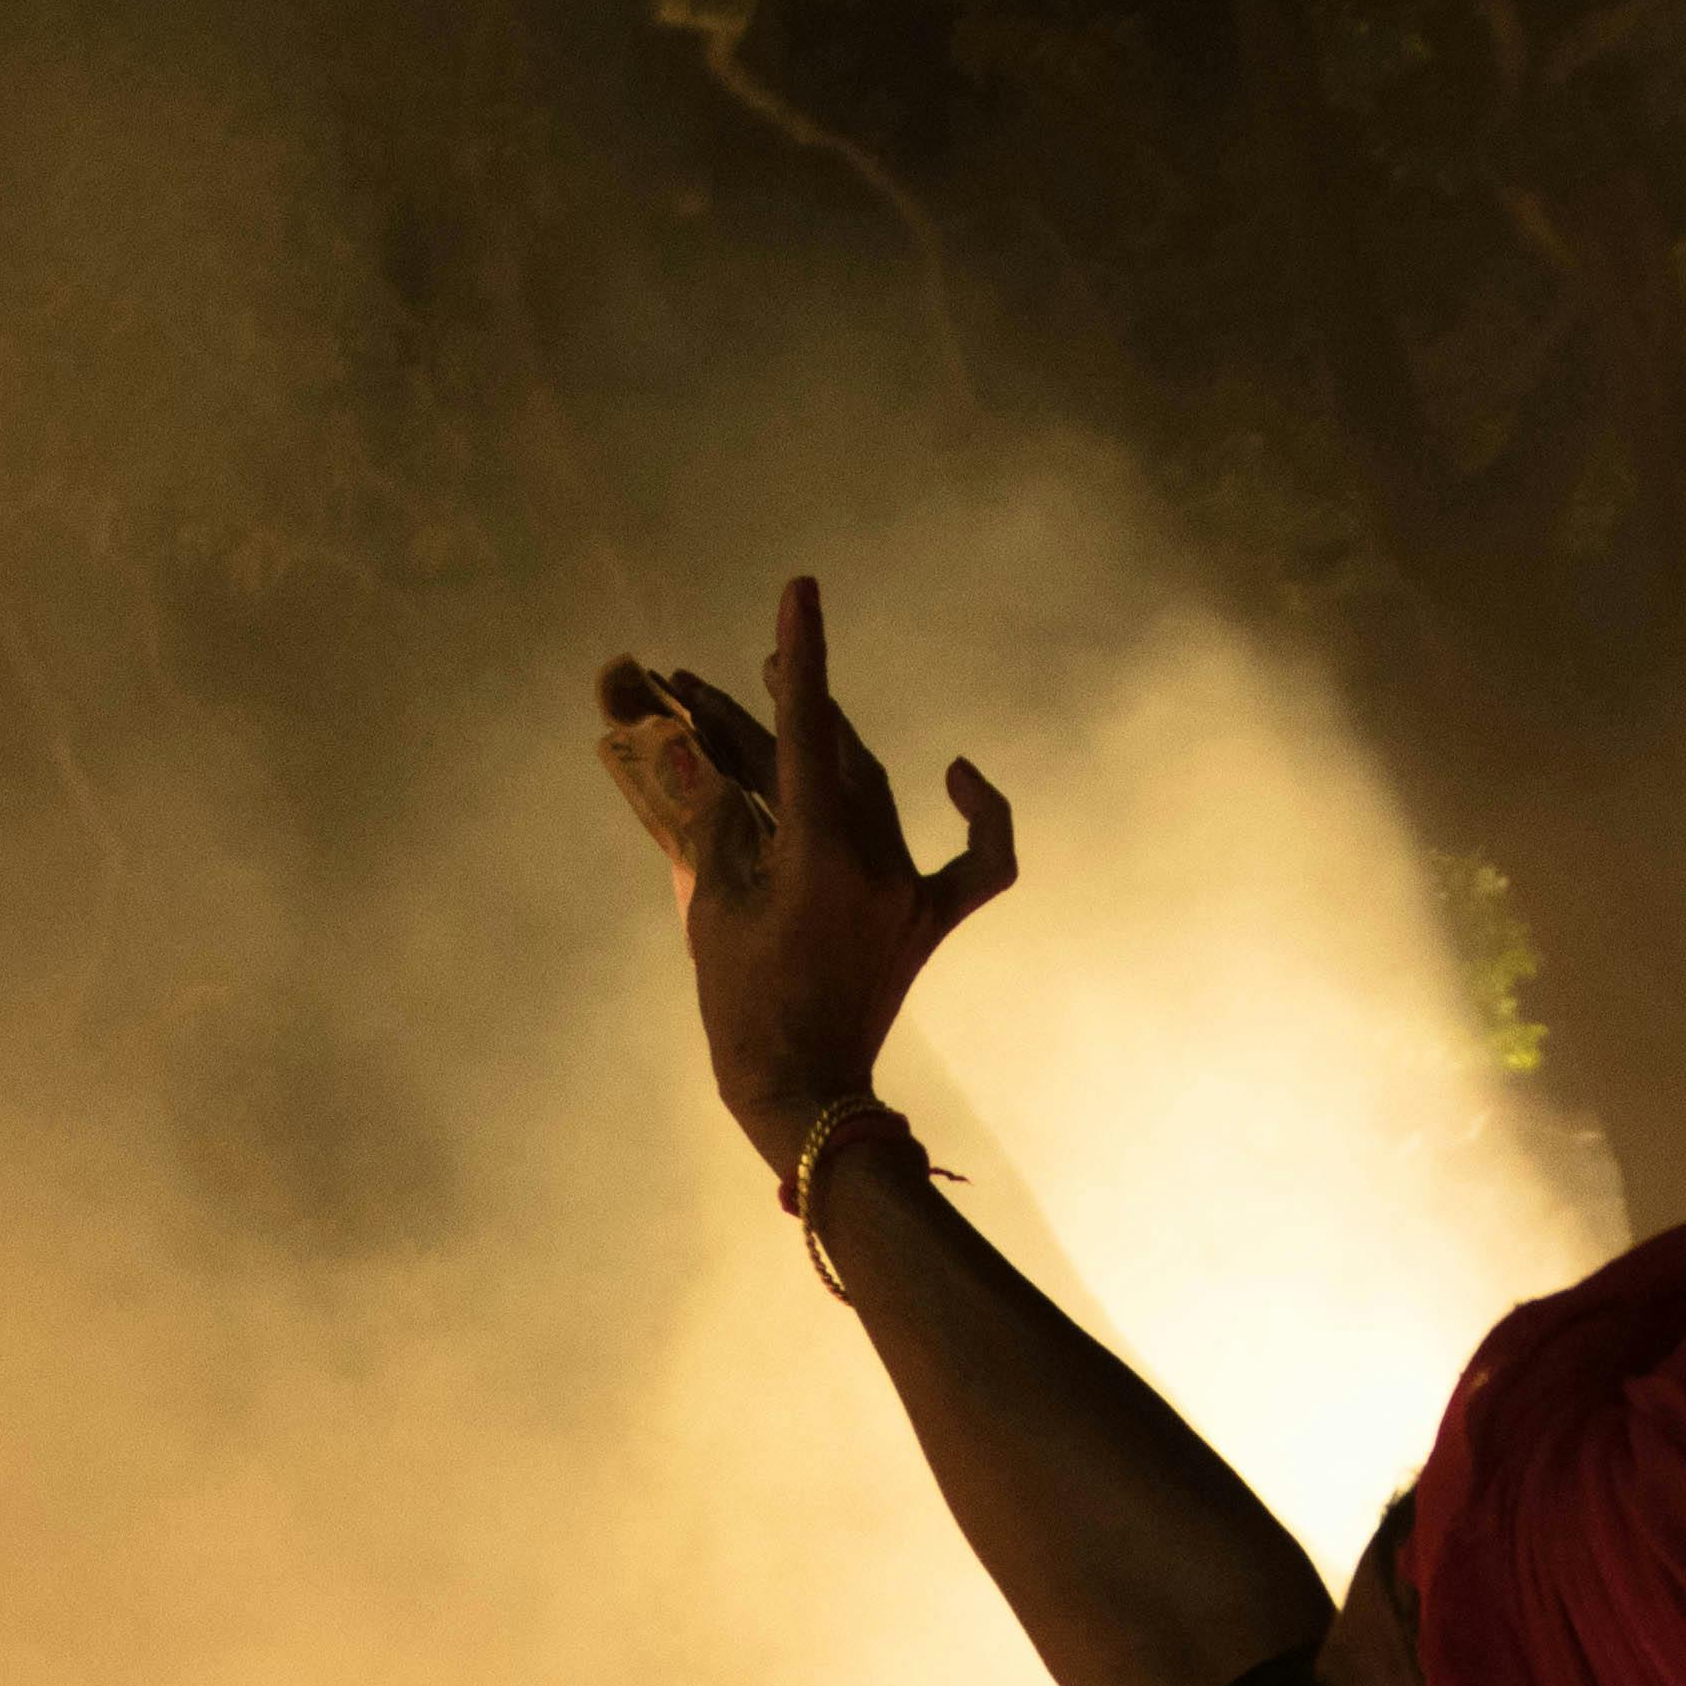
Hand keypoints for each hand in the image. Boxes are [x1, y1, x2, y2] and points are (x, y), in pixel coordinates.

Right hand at [594, 578, 1016, 1168]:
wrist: (802, 1093)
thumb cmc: (743, 1008)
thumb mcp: (709, 907)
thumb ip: (713, 823)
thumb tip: (705, 760)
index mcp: (820, 857)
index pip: (807, 735)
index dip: (802, 657)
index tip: (801, 592)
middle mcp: (878, 864)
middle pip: (823, 759)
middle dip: (767, 712)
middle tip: (718, 681)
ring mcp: (910, 893)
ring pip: (869, 789)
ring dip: (821, 745)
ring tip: (774, 699)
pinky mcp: (929, 922)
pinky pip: (979, 863)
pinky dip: (979, 815)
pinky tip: (957, 773)